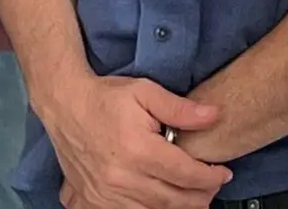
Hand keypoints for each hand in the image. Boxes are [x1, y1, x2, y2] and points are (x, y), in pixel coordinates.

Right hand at [42, 74, 231, 208]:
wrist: (64, 105)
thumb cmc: (105, 97)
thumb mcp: (145, 91)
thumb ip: (180, 109)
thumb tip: (214, 115)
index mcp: (139, 150)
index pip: (186, 174)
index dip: (210, 177)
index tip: (223, 173)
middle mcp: (123, 177)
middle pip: (174, 200)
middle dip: (201, 197)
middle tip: (213, 188)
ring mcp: (107, 193)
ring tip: (194, 199)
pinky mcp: (95, 200)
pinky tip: (163, 205)